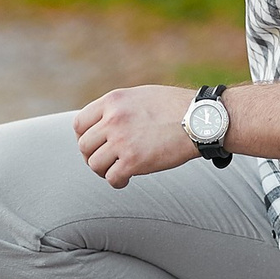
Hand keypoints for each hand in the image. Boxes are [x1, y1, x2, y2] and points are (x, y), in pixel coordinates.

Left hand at [72, 85, 199, 187]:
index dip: (85, 138)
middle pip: (84, 146)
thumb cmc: (176, 108)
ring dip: (103, 171)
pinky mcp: (133, 161)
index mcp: (113, 101)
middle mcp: (112, 119)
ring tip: (117, 170)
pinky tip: (126, 179)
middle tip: (107, 161)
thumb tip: (103, 124)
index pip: (80, 124)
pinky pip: (111, 178)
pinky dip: (117, 182)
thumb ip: (119, 108)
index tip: (95, 145)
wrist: (200, 119)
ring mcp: (121, 140)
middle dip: (93, 156)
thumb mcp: (141, 96)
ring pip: (94, 164)